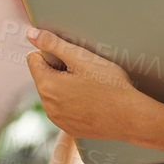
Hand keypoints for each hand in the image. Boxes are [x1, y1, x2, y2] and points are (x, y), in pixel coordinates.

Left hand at [24, 26, 163, 149]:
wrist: (133, 118)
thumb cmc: (111, 86)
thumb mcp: (82, 58)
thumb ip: (53, 43)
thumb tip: (30, 34)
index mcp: (47, 86)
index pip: (33, 58)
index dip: (53, 54)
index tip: (73, 61)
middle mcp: (47, 106)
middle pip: (43, 75)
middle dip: (58, 70)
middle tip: (85, 74)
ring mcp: (58, 120)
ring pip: (53, 92)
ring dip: (65, 86)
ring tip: (90, 88)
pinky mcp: (69, 129)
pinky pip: (63, 108)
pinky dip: (72, 102)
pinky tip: (92, 102)